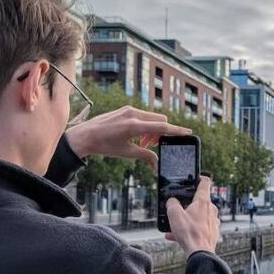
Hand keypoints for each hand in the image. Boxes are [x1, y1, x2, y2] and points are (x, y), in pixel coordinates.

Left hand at [65, 106, 191, 169]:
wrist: (84, 136)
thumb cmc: (104, 146)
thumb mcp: (126, 153)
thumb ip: (145, 155)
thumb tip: (157, 164)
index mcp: (134, 126)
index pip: (162, 127)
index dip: (176, 130)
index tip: (188, 132)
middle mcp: (133, 114)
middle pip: (160, 120)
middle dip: (161, 133)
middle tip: (153, 145)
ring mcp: (129, 110)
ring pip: (152, 117)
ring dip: (153, 129)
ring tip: (143, 142)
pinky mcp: (125, 109)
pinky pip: (143, 115)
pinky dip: (145, 125)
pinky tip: (136, 135)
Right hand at [165, 176, 219, 257]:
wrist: (200, 253)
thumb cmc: (190, 233)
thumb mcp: (174, 214)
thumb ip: (172, 203)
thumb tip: (172, 201)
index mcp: (203, 201)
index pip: (205, 182)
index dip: (199, 177)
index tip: (194, 178)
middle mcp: (211, 209)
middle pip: (200, 201)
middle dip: (187, 205)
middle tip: (177, 210)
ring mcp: (213, 221)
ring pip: (198, 216)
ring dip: (186, 220)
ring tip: (174, 228)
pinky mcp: (212, 232)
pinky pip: (199, 227)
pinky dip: (189, 230)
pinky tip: (176, 237)